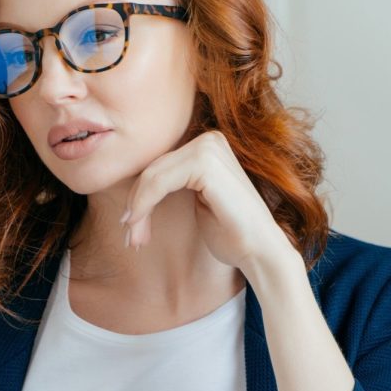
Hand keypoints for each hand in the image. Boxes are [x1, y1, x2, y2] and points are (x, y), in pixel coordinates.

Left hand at [120, 130, 295, 268]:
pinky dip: (143, 206)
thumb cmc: (230, 231)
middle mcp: (209, 139)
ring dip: (137, 210)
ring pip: (151, 177)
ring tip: (134, 239)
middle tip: (130, 237)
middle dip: (136, 205)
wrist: (260, 251)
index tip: (130, 226)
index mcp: (208, 145)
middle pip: (153, 170)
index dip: (139, 197)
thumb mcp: (197, 199)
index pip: (160, 166)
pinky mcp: (205, 163)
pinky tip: (138, 226)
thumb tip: (133, 188)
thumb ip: (174, 183)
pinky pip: (158, 183)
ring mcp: (208, 148)